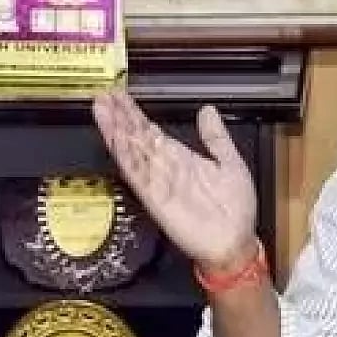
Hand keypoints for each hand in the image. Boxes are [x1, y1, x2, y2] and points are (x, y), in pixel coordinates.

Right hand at [92, 91, 258, 272]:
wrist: (235, 242)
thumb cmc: (235, 208)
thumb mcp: (230, 162)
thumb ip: (216, 137)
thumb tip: (207, 110)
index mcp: (181, 158)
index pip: (151, 131)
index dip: (135, 113)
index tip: (119, 96)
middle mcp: (165, 168)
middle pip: (136, 138)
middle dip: (118, 117)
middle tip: (102, 95)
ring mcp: (158, 182)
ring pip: (132, 151)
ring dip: (116, 130)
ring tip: (101, 109)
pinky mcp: (156, 198)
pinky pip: (138, 175)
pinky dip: (127, 156)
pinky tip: (115, 139)